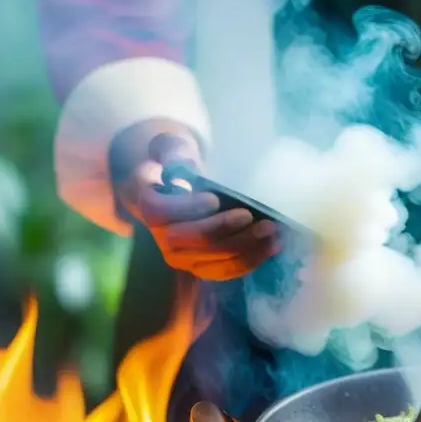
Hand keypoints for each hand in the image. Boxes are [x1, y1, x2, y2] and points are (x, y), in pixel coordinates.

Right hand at [115, 129, 277, 280]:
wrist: (181, 191)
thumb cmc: (178, 166)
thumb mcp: (173, 149)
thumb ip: (175, 152)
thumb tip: (188, 166)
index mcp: (148, 203)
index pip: (160, 211)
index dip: (187, 208)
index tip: (214, 199)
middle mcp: (159, 237)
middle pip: (192, 240)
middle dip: (225, 230)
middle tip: (254, 217)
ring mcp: (180, 257)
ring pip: (213, 260)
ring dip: (245, 248)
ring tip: (271, 232)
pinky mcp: (201, 268)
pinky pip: (226, 271)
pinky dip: (251, 261)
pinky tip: (272, 247)